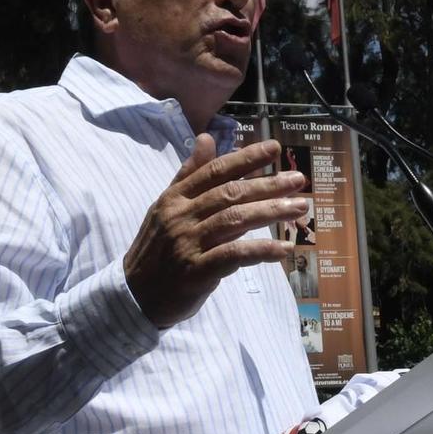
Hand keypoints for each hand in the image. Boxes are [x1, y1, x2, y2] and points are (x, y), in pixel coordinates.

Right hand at [122, 136, 309, 326]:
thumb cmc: (156, 249)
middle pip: (230, 194)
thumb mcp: (167, 207)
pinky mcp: (196, 272)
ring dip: (271, 212)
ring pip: (235, 220)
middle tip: (298, 180)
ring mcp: (187, 244)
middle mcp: (181, 216)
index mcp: (175, 198)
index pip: (215, 171)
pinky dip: (261, 250)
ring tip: (299, 207)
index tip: (275, 148)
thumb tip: (206, 138)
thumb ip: (189, 173)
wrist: (133, 295)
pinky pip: (234, 256)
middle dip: (268, 185)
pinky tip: (283, 249)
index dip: (246, 158)